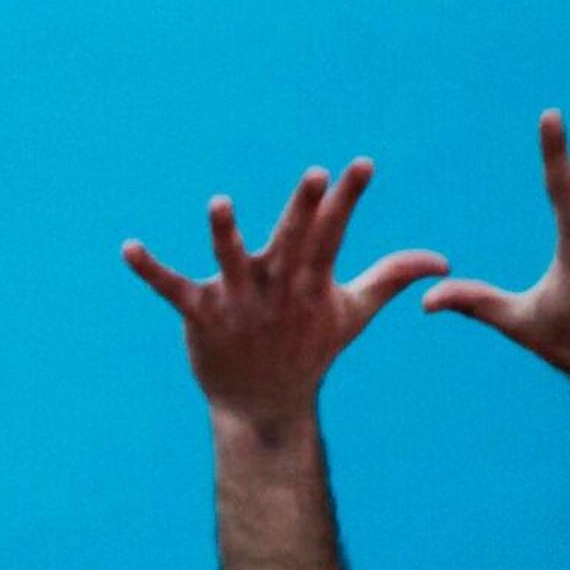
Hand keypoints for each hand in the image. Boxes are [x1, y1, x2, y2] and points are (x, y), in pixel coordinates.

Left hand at [125, 161, 445, 428]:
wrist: (266, 405)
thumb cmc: (311, 350)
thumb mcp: (352, 312)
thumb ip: (391, 277)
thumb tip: (441, 260)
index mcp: (312, 281)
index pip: (334, 233)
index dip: (347, 199)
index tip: (361, 164)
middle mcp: (277, 287)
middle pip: (293, 242)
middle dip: (303, 209)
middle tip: (314, 174)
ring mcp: (239, 301)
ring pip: (232, 261)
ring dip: (226, 234)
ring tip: (219, 204)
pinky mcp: (202, 315)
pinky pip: (172, 289)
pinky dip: (150, 270)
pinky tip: (128, 248)